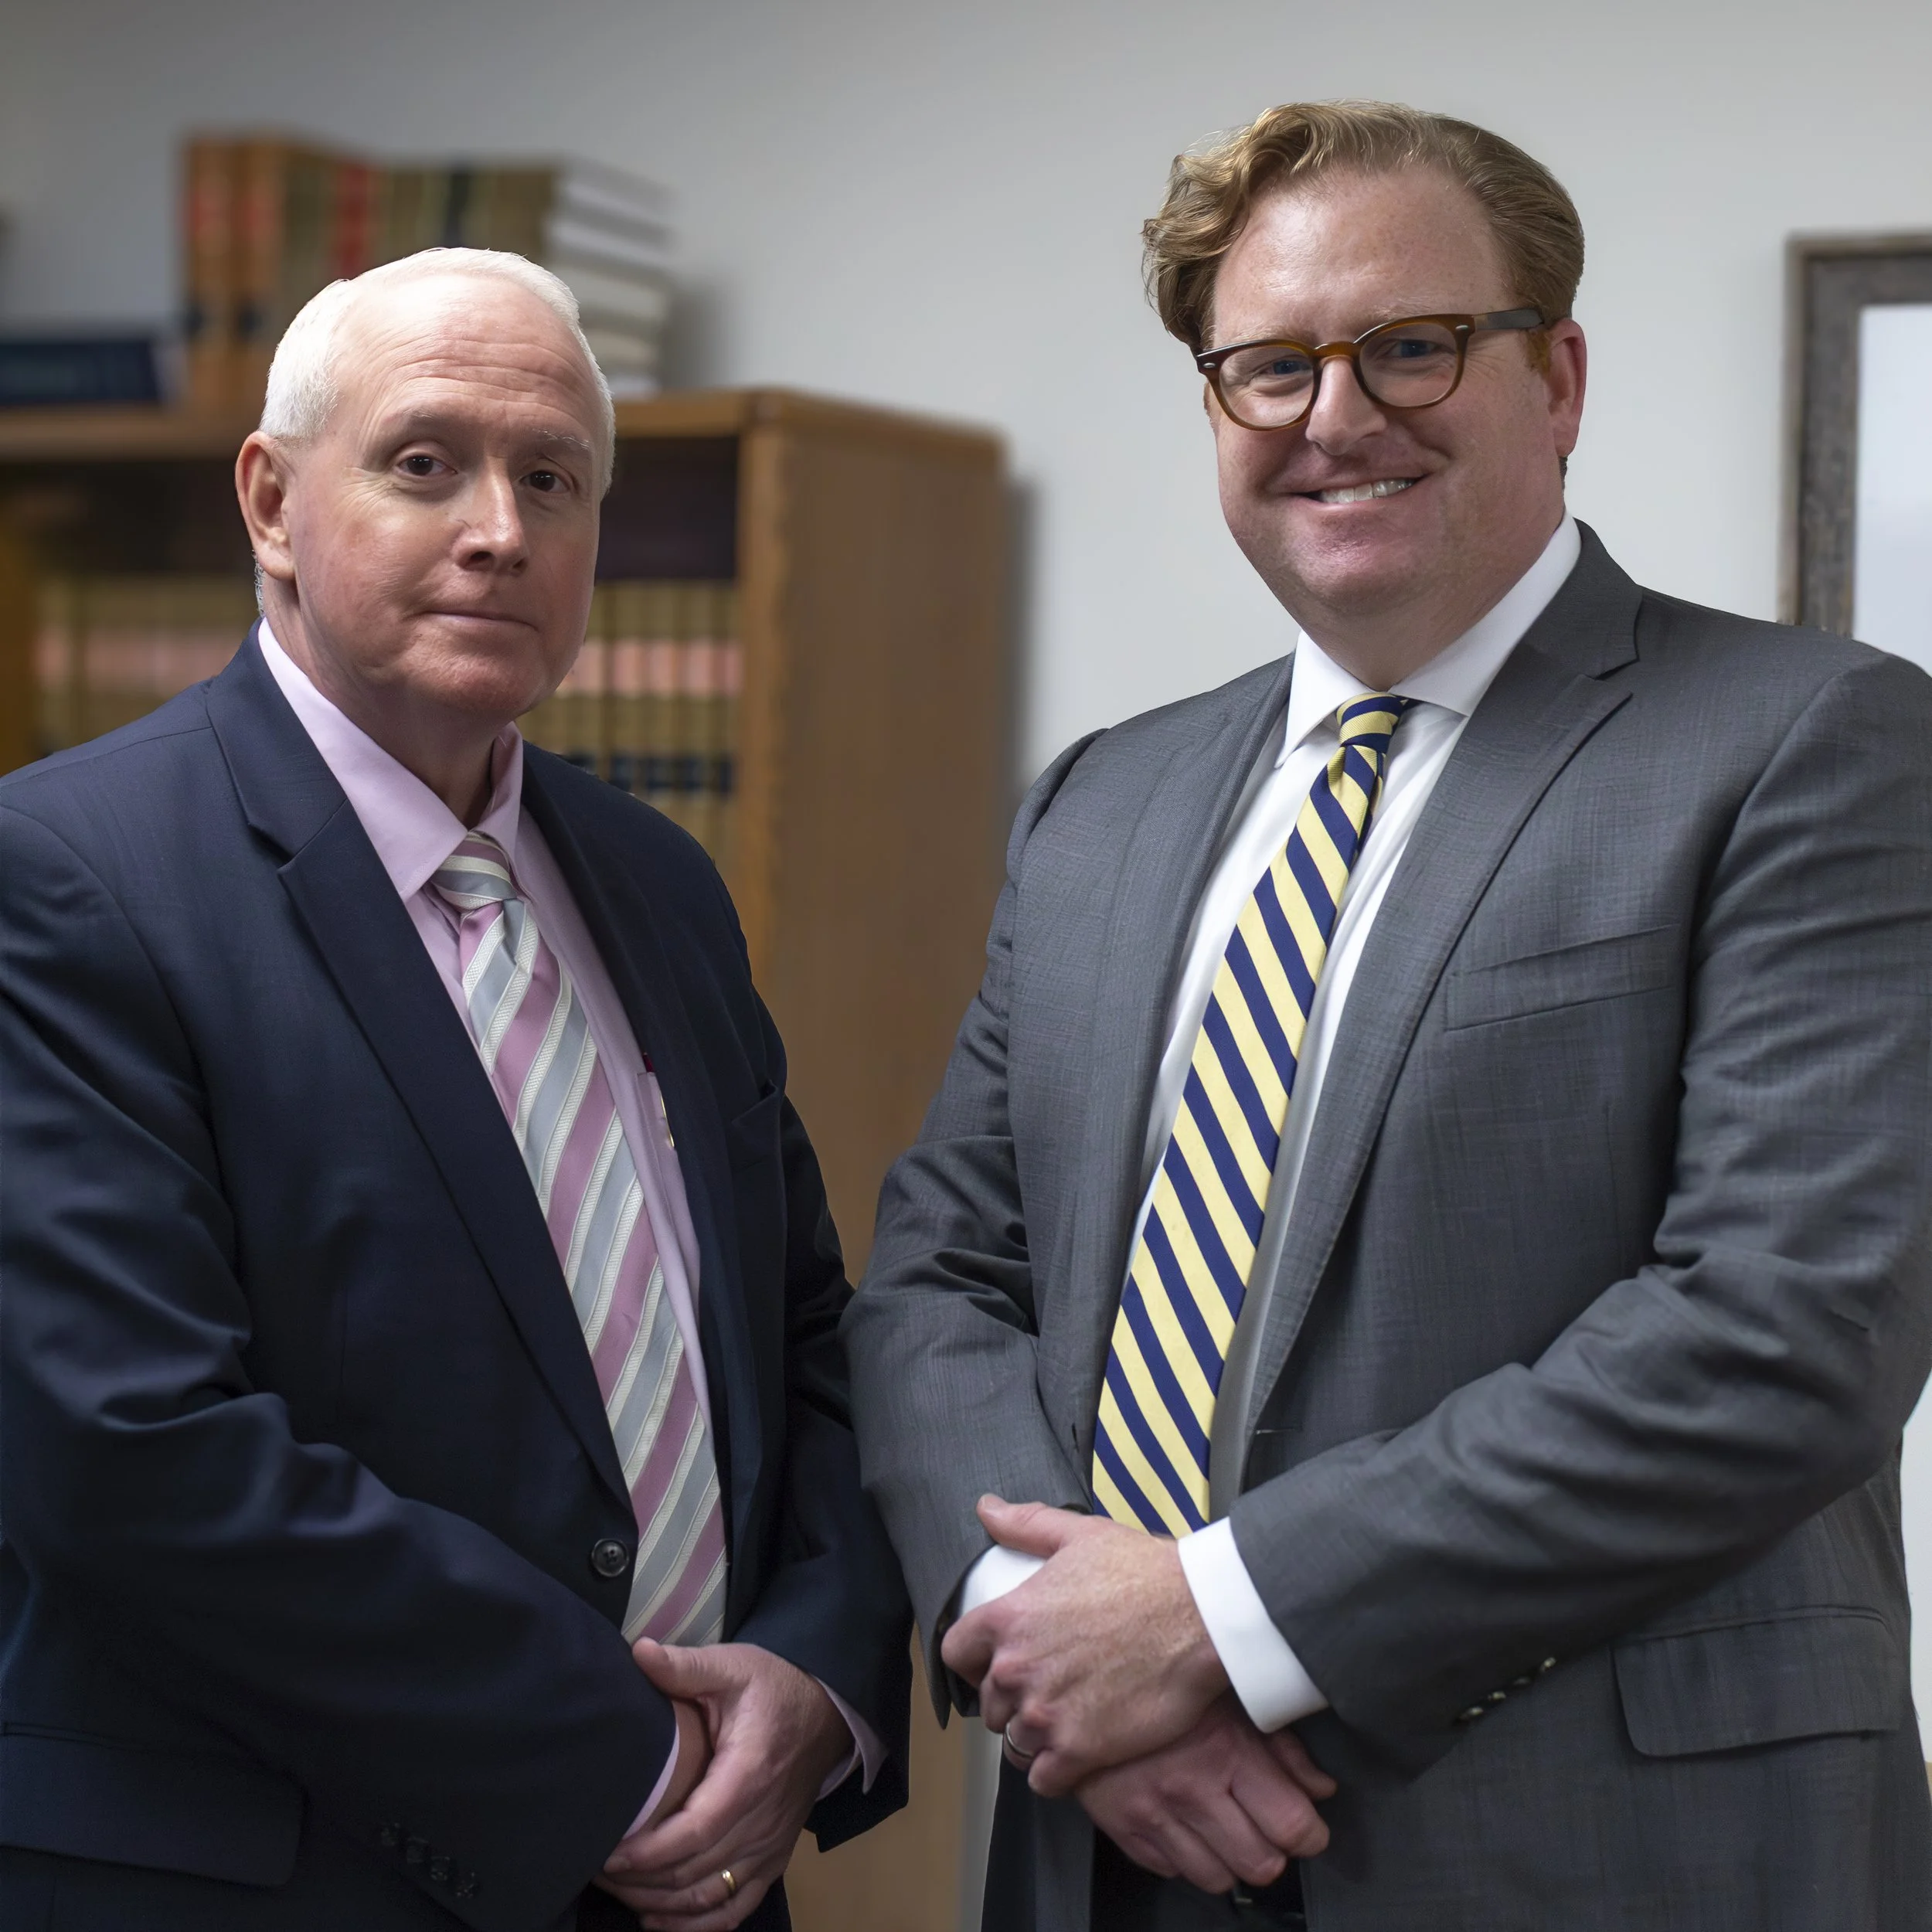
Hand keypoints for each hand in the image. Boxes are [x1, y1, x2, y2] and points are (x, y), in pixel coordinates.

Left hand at [598, 1640, 850, 1930]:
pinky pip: (735, 1909)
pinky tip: (658, 1921)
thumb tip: (638, 1652)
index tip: (608, 1854)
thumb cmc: (773, 1687)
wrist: (826, 1711)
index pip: (696, 1831)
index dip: (649, 1852)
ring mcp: (770, 1847)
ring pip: (709, 1899)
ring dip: (659, 1906)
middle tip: (595, 1870)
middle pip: (695, 1872)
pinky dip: (696, 1926)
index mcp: (749, 1774)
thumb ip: (685, 1666)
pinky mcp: (773, 1861)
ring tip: (618, 1892)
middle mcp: (762, 1821)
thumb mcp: (733, 1666)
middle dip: (639, 1881)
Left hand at [941, 1496, 1225, 1794]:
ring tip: (1066, 1721)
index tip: (996, 1661)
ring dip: (1035, 1736)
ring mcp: (1045, 1715)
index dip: (973, 1660)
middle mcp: (1016, 1670)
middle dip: (1011, 1699)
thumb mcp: (1079, 1535)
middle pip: (989, 1703)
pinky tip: (1079, 1751)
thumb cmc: (1144, 1572)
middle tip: (1047, 1690)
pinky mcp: (1079, 1751)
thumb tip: (985, 1508)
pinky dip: (1056, 1771)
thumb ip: (1026, 1525)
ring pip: (1015, 1742)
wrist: (1201, 1616)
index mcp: (1008, 1619)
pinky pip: (1043, 1779)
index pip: (955, 1653)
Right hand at [1078, 1694, 1335, 1893]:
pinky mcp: (1125, 1830)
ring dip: (1229, 1860)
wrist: (1083, 1684)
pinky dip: (1186, 1858)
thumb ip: (1283, 1748)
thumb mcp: (1230, 1701)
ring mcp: (1154, 1814)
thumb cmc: (1162, 1685)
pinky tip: (1187, 1824)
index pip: (1293, 1825)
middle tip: (1266, 1829)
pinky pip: (1173, 1873)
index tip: (1307, 1828)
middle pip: (1261, 1864)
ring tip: (1225, 1827)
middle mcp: (1191, 1789)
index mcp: (1225, 1751)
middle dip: (1272, 1851)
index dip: (1311, 1834)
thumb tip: (1321, 1788)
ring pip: (1218, 1879)